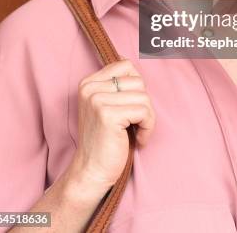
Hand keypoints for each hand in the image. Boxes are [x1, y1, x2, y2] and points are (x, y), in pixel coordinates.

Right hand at [68, 59, 155, 191]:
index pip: (126, 65)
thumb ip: (116, 85)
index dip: (136, 86)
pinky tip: (139, 140)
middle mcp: (90, 88)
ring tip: (138, 132)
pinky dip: (148, 128)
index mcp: (88, 82)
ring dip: (148, 118)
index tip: (131, 107)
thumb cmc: (106, 139)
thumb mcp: (106, 106)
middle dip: (144, 104)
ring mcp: (97, 100)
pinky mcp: (108, 115)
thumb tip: (132, 64)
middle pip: (138, 81)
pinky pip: (144, 112)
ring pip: (143, 97)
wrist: (91, 171)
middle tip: (136, 123)